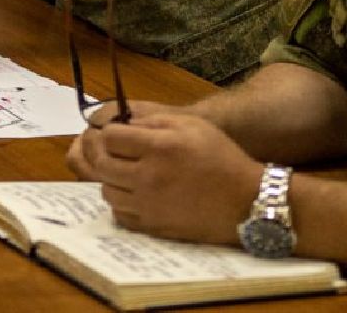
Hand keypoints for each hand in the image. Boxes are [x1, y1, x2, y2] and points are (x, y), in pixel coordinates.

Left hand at [67, 112, 262, 244]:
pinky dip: (122, 203)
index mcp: (159, 148)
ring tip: (127, 174)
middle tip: (115, 152)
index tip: (117, 134)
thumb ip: (153, 120)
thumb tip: (121, 123)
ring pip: (106, 191)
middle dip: (104, 154)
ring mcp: (149, 205)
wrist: (244, 201)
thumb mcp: (191, 125)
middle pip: (102, 164)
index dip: (110, 132)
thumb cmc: (219, 157)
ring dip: (111, 179)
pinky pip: (119, 215)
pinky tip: (135, 194)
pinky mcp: (152, 226)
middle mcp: (148, 177)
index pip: (109, 137)